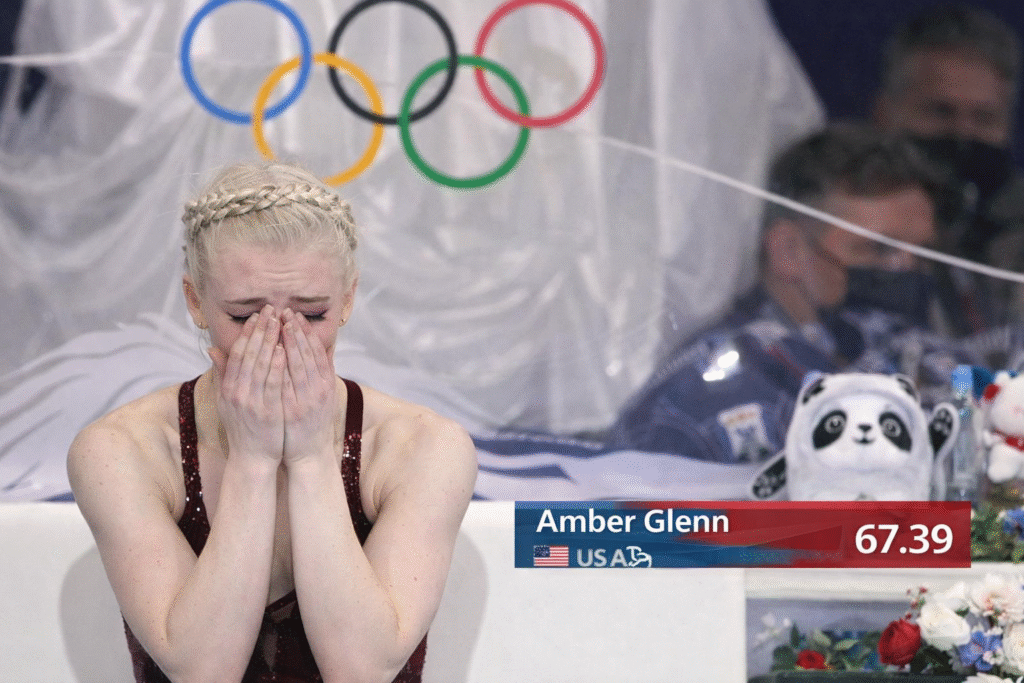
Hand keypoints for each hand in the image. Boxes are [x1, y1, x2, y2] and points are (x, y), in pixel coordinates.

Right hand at [208, 305, 284, 463]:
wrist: (252, 457)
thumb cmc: (242, 426)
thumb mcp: (227, 399)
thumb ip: (224, 373)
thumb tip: (212, 348)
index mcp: (228, 387)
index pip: (237, 353)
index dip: (247, 332)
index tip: (257, 315)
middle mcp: (236, 392)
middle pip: (249, 354)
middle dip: (260, 329)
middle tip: (271, 309)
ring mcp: (251, 401)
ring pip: (260, 365)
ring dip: (270, 341)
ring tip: (279, 321)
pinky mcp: (266, 411)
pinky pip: (271, 383)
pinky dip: (276, 365)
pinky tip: (283, 349)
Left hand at [280, 309, 336, 464]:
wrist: (309, 453)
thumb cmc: (312, 422)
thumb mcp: (321, 395)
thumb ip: (321, 371)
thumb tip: (323, 347)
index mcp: (325, 383)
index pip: (316, 351)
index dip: (306, 332)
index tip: (295, 315)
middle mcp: (319, 389)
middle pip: (308, 353)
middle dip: (296, 331)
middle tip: (285, 311)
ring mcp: (307, 399)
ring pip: (299, 364)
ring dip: (290, 343)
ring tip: (280, 324)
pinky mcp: (293, 410)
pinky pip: (287, 383)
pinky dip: (282, 366)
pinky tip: (276, 352)